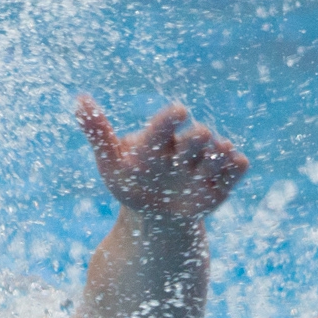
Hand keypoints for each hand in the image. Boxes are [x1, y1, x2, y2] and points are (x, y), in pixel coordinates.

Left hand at [76, 96, 249, 219]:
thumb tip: (79, 98)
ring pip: (219, 152)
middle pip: (196, 137)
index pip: (165, 124)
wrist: (157, 219)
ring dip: (219, 153)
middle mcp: (185, 147)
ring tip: (220, 151)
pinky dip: (238, 165)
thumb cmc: (132, 184)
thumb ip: (97, 131)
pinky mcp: (223, 182)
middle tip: (198, 136)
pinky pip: (237, 168)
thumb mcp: (111, 163)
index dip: (172, 117)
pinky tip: (236, 162)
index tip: (178, 112)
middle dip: (197, 137)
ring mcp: (205, 165)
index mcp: (158, 139)